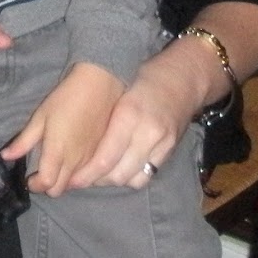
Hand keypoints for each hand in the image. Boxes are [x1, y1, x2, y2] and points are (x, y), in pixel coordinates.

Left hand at [3, 62, 122, 196]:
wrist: (99, 85)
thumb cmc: (66, 98)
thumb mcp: (40, 116)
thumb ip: (24, 140)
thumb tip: (5, 155)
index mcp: (58, 152)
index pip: (46, 184)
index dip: (35, 186)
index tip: (29, 178)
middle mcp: (75, 161)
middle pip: (59, 190)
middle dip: (48, 186)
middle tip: (42, 172)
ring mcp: (90, 159)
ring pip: (74, 184)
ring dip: (63, 181)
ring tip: (57, 166)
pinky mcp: (101, 153)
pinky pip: (88, 174)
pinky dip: (77, 175)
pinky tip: (73, 161)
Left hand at [70, 44, 208, 189]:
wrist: (187, 77)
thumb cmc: (145, 76)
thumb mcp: (119, 88)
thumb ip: (102, 116)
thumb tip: (74, 141)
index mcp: (129, 114)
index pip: (105, 158)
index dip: (86, 174)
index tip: (70, 179)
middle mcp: (148, 133)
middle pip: (118, 175)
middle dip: (96, 181)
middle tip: (79, 178)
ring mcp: (163, 145)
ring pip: (133, 180)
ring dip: (113, 181)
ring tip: (98, 176)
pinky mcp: (170, 152)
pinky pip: (148, 176)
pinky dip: (131, 177)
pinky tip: (120, 170)